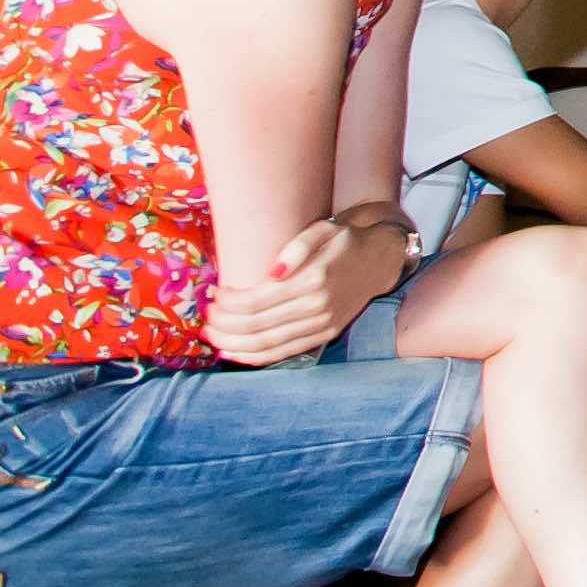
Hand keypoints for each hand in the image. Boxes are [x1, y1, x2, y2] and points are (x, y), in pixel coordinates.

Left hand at [207, 210, 397, 366]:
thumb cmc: (345, 241)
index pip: (257, 301)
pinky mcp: (324, 335)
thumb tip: (271, 273)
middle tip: (206, 315)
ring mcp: (322, 325)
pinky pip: (283, 353)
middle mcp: (318, 307)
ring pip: (266, 344)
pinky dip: (254, 357)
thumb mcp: (325, 229)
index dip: (228, 302)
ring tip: (211, 336)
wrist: (380, 259)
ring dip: (232, 344)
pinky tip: (233, 353)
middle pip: (256, 326)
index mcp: (315, 280)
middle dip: (223, 324)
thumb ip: (298, 246)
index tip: (214, 294)